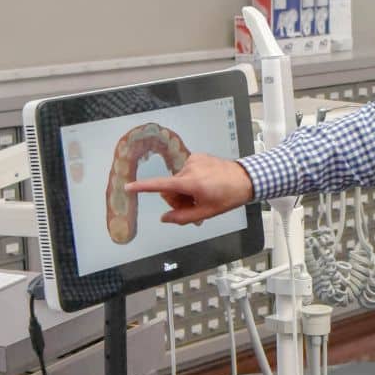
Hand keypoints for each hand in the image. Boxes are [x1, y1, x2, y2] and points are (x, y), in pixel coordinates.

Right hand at [125, 154, 253, 224]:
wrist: (246, 179)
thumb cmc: (228, 197)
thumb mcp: (206, 212)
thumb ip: (183, 217)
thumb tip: (164, 218)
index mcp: (191, 183)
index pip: (161, 185)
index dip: (142, 187)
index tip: (128, 187)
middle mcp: (189, 168)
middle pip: (170, 188)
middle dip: (177, 199)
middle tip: (194, 206)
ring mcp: (193, 160)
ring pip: (178, 180)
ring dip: (185, 190)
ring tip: (202, 195)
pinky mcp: (198, 156)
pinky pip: (186, 172)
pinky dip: (191, 180)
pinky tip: (205, 184)